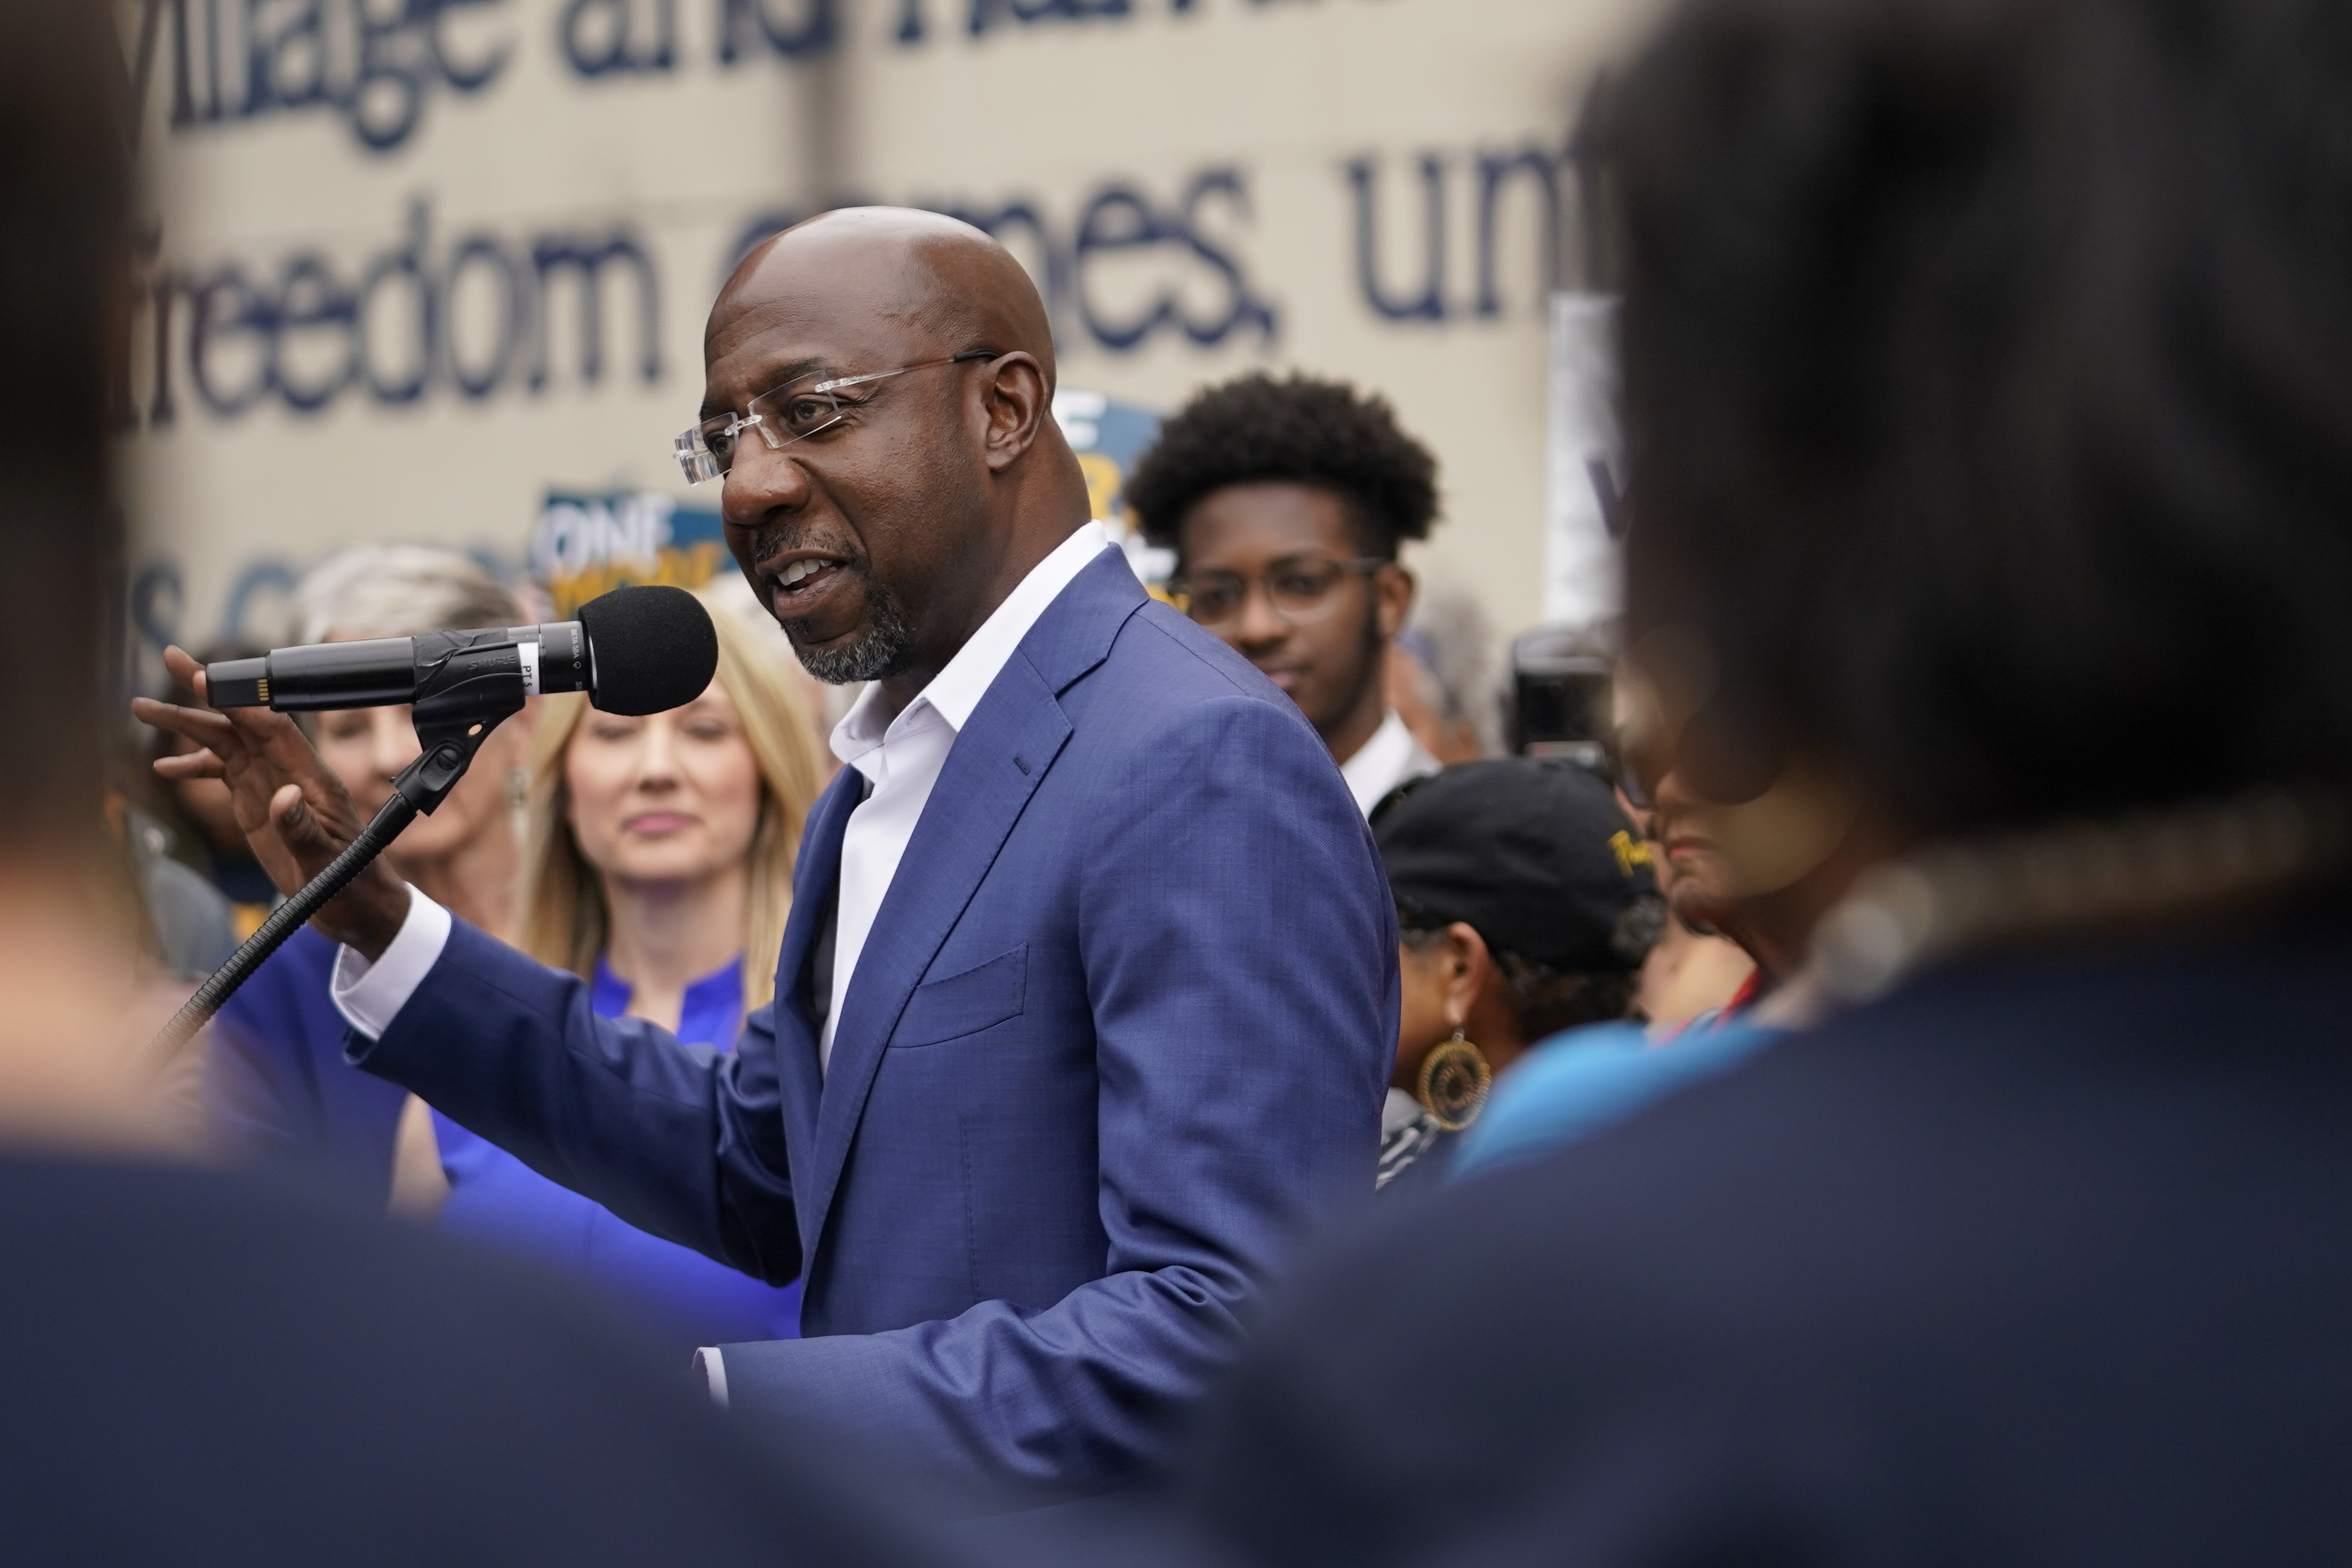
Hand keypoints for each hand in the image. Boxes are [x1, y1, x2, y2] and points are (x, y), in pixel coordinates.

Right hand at [133, 647, 410, 959]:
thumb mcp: (329, 864)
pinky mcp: (258, 802)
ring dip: (188, 724)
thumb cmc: (353, 886)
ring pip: (226, 742)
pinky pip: (223, 772)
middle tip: (170, 658)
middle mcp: (291, 772)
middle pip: (243, 722)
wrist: (357, 908)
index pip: (273, 728)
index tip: (206, 678)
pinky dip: (193, 765)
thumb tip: (284, 797)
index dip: (240, 700)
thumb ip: (304, 831)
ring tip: (142, 707)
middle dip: (207, 691)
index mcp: (313, 779)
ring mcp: (272, 784)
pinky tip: (164, 765)